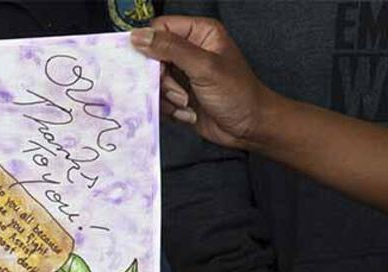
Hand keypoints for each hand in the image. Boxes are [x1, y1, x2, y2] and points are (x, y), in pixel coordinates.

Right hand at [130, 16, 277, 148]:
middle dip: (162, 80)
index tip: (154, 67)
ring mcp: (183, 73)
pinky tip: (187, 112)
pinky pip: (158, 98)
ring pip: (154, 81)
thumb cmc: (238, 93)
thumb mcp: (204, 67)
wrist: (248, 126)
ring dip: (166, 97)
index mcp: (199, 33)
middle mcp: (189, 50)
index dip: (152, 47)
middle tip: (178, 92)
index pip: (160, 29)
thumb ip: (171, 49)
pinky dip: (169, 109)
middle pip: (153, 58)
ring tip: (186, 103)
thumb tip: (140, 37)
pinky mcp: (178, 94)